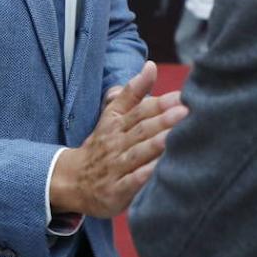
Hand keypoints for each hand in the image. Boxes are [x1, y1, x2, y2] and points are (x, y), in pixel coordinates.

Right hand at [50, 61, 188, 217]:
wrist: (72, 181)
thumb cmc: (102, 146)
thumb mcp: (112, 116)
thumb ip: (133, 93)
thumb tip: (151, 66)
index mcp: (115, 124)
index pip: (138, 111)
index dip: (158, 103)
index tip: (180, 96)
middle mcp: (115, 144)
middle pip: (140, 130)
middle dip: (162, 120)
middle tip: (185, 111)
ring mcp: (115, 168)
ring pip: (136, 154)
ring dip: (155, 145)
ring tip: (175, 136)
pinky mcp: (115, 191)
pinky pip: (131, 183)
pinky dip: (144, 176)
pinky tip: (159, 171)